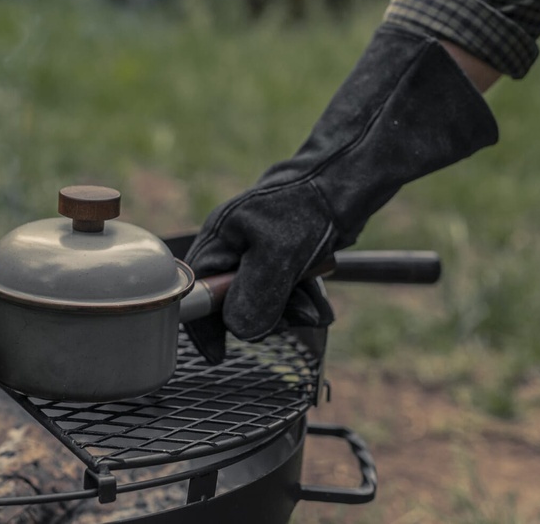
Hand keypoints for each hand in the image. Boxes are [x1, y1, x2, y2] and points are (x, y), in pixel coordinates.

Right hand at [185, 24, 497, 362]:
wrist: (344, 183)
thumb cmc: (306, 210)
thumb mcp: (277, 257)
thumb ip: (253, 297)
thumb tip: (240, 331)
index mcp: (217, 240)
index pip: (195, 293)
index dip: (204, 327)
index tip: (218, 356)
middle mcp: (231, 248)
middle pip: (232, 304)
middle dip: (266, 316)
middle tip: (298, 314)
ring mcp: (255, 254)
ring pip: (263, 303)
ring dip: (291, 311)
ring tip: (316, 307)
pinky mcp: (280, 259)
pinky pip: (283, 294)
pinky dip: (301, 300)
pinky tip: (318, 299)